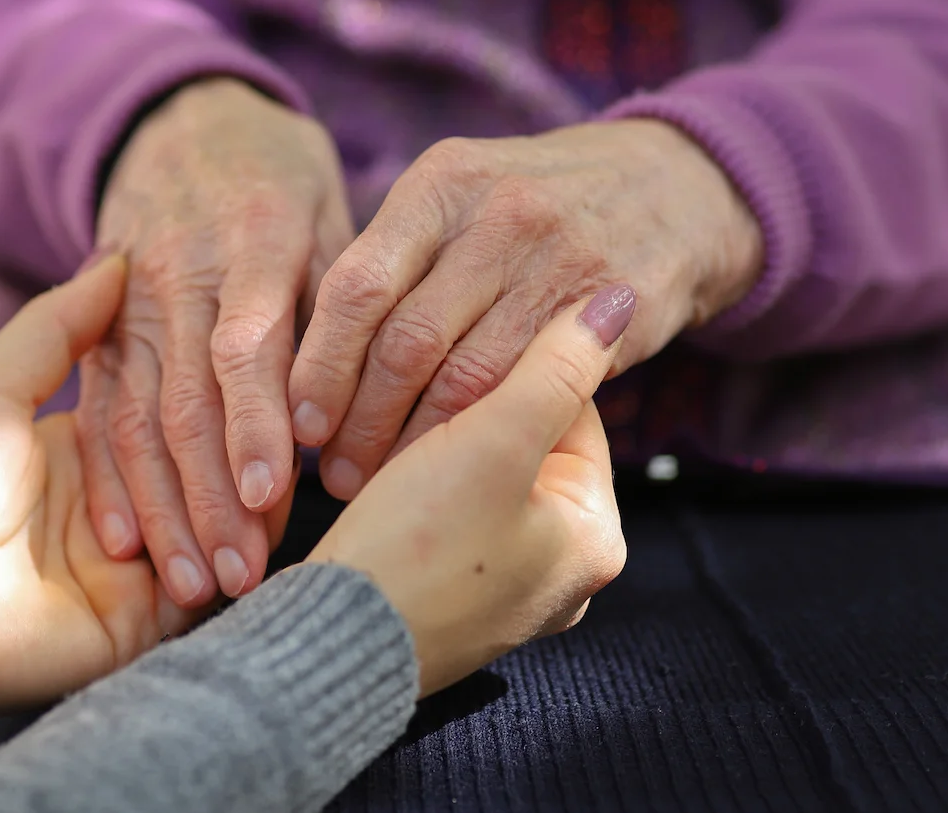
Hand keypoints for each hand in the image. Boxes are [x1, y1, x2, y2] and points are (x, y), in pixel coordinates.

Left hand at [0, 254, 289, 715]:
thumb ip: (59, 327)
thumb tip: (116, 260)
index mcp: (81, 454)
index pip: (168, 420)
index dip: (212, 401)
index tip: (257, 373)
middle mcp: (114, 513)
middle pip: (199, 478)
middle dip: (242, 461)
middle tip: (287, 433)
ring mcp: (129, 572)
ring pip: (212, 533)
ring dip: (245, 514)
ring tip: (282, 487)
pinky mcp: (136, 625)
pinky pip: (202, 595)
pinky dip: (233, 565)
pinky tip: (262, 536)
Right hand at [81, 78, 353, 606]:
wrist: (181, 121)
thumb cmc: (280, 179)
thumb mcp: (327, 212)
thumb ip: (342, 303)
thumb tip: (364, 406)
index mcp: (252, 242)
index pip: (249, 346)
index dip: (256, 424)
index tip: (274, 498)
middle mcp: (180, 276)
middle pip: (186, 398)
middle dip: (210, 496)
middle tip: (239, 578)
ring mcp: (128, 304)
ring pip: (136, 417)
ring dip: (162, 507)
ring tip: (190, 584)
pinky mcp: (97, 328)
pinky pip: (97, 409)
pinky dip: (108, 478)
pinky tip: (124, 541)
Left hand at [288, 119, 761, 498]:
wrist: (676, 189)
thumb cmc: (534, 209)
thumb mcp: (462, 198)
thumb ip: (395, 258)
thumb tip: (303, 354)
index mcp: (442, 183)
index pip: (357, 286)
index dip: (320, 366)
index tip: (298, 423)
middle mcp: (498, 214)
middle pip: (404, 341)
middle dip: (360, 420)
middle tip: (335, 470)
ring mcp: (559, 261)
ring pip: (464, 379)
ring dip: (414, 444)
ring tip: (382, 479)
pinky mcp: (610, 313)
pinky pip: (529, 393)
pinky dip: (482, 438)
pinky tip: (454, 465)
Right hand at [308, 285, 633, 694]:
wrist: (329, 645)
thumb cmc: (417, 549)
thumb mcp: (495, 442)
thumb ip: (556, 367)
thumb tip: (618, 303)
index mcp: (597, 538)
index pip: (574, 412)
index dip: (513, 369)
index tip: (457, 352)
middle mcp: (563, 573)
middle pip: (529, 447)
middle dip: (472, 413)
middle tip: (416, 396)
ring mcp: (506, 592)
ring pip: (481, 479)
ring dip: (436, 447)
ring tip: (387, 438)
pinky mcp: (451, 600)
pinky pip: (448, 519)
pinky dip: (416, 491)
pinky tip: (379, 482)